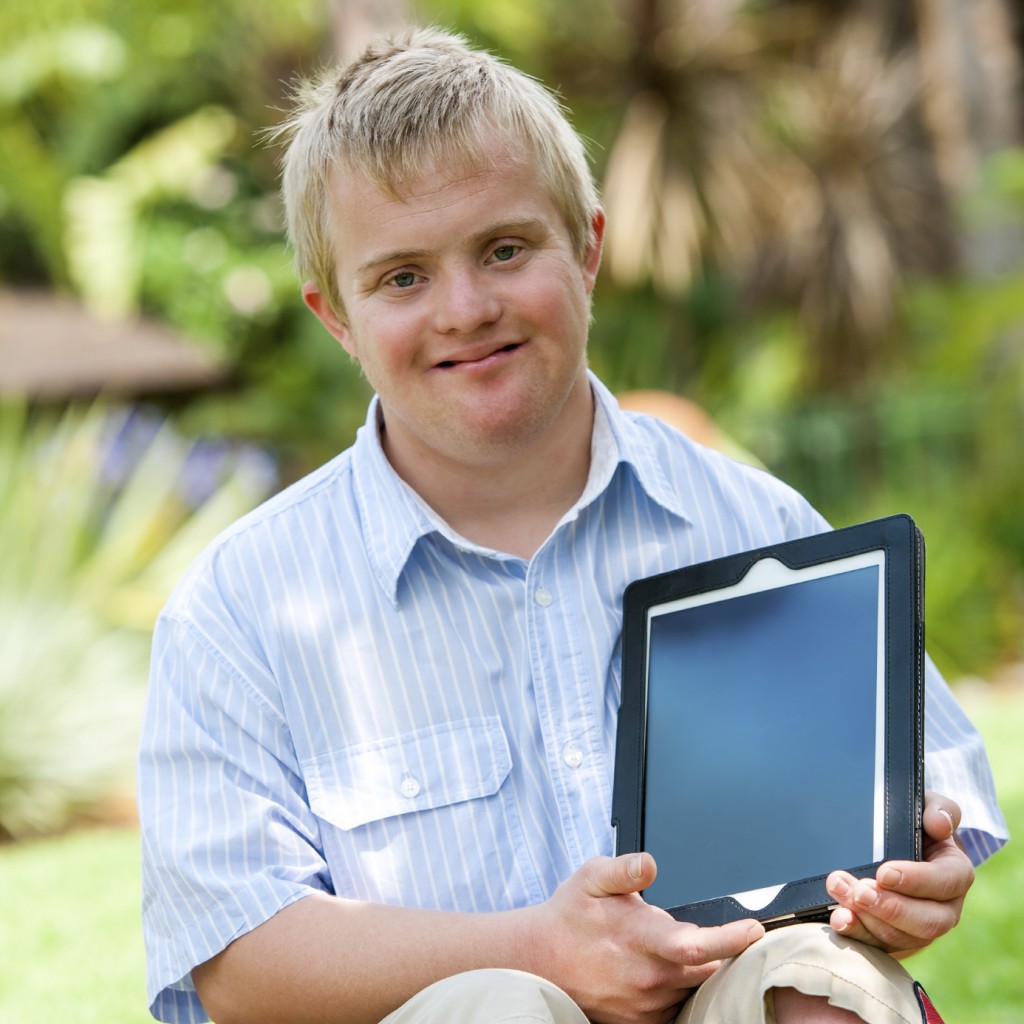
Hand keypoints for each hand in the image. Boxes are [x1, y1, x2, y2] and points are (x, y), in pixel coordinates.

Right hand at [530, 852, 763, 1023]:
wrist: (540, 962)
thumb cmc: (571, 915)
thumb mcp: (591, 877)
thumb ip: (624, 869)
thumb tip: (650, 863)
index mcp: (638, 938)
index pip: (695, 946)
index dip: (731, 939)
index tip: (754, 929)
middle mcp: (646, 977)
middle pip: (708, 972)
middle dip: (723, 954)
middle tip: (724, 935)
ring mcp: (644, 1006)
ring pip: (694, 989)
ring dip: (699, 971)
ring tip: (676, 949)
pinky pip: (677, 1007)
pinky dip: (680, 988)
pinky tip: (663, 970)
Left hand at [825, 791, 974, 955]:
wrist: (890, 841)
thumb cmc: (914, 823)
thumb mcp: (927, 806)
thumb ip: (940, 809)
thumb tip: (940, 825)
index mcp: (955, 873)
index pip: (945, 882)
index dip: (916, 881)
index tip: (884, 872)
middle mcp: (944, 906)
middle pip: (927, 921)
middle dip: (890, 908)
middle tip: (859, 891)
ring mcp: (918, 926)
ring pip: (901, 936)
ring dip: (867, 918)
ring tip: (839, 891)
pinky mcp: (893, 936)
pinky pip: (878, 945)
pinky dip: (857, 933)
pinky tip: (839, 919)